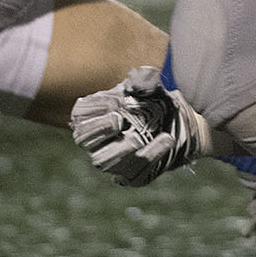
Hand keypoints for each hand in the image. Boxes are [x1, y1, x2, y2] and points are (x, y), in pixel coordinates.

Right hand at [69, 66, 214, 187]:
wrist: (174, 123)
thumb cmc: (153, 101)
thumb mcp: (151, 87)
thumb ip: (143, 81)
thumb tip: (137, 82)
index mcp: (94, 114)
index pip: (81, 114)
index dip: (95, 109)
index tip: (116, 102)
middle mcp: (95, 140)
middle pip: (83, 139)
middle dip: (100, 129)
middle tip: (119, 121)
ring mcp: (110, 159)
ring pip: (103, 161)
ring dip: (122, 148)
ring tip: (139, 137)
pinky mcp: (129, 175)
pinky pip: (133, 173)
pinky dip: (151, 156)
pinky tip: (166, 140)